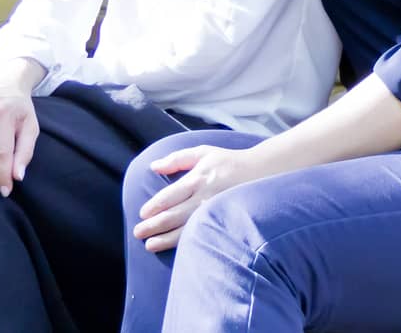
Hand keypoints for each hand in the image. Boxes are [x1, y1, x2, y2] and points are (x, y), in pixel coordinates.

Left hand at [132, 146, 268, 251]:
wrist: (262, 173)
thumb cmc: (228, 162)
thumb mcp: (203, 153)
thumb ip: (177, 159)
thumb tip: (154, 167)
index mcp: (199, 177)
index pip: (170, 195)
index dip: (154, 206)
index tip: (142, 214)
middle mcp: (205, 196)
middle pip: (174, 214)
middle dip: (154, 226)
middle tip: (138, 233)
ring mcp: (215, 210)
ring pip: (186, 229)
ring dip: (165, 239)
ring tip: (150, 245)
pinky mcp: (223, 220)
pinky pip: (201, 234)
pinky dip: (184, 242)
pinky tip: (174, 247)